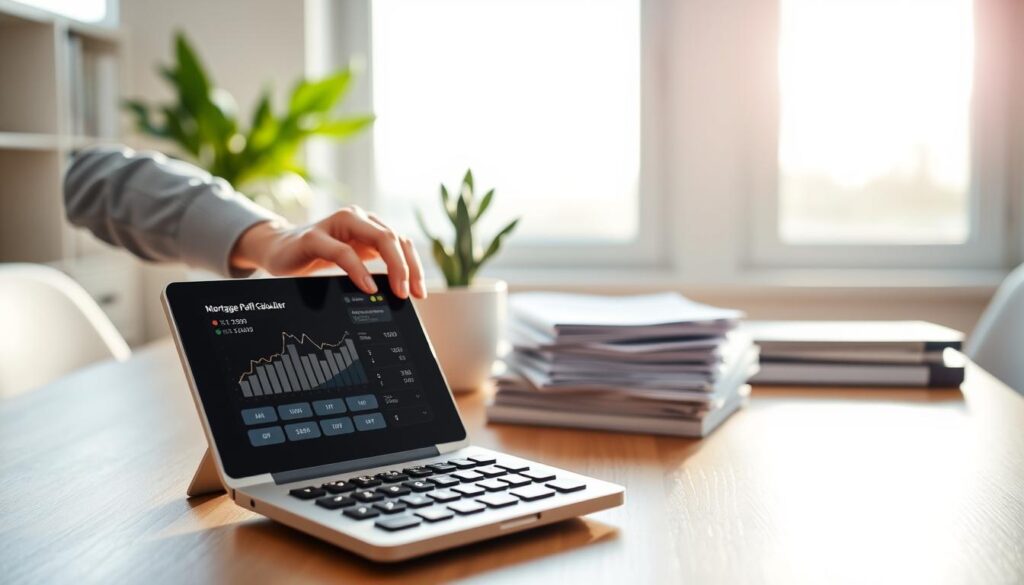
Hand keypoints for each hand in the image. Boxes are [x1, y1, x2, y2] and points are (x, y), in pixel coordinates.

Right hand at [230, 205, 426, 298]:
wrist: (276, 250)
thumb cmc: (316, 256)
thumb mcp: (351, 261)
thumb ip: (372, 267)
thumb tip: (402, 294)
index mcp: (368, 225)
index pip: (402, 241)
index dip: (415, 267)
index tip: (419, 293)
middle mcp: (356, 218)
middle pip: (395, 238)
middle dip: (408, 268)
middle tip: (410, 294)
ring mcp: (335, 223)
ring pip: (379, 238)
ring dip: (394, 266)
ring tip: (397, 291)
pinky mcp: (313, 237)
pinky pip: (343, 252)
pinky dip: (358, 269)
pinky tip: (366, 285)